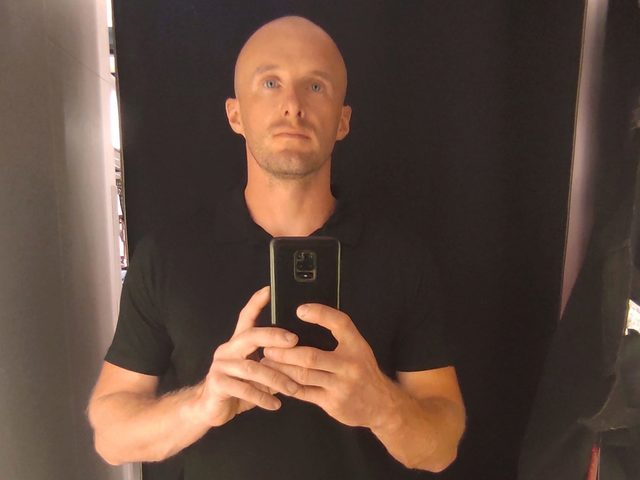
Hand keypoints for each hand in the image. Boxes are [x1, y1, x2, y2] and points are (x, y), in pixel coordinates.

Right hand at [193, 286, 300, 426]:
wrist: (209, 408)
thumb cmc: (238, 387)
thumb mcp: (256, 372)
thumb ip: (271, 361)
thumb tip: (301, 354)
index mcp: (237, 343)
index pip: (246, 317)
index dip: (256, 302)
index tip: (269, 290)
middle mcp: (227, 350)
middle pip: (250, 336)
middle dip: (274, 336)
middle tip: (295, 341)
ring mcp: (220, 366)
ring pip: (251, 367)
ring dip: (276, 378)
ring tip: (293, 388)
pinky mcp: (217, 384)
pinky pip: (243, 389)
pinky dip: (262, 397)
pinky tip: (275, 404)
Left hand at [261, 304, 392, 428]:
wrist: (381, 405)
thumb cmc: (363, 371)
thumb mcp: (358, 348)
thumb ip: (337, 335)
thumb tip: (306, 316)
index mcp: (356, 346)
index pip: (340, 323)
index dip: (320, 314)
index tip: (300, 310)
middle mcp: (350, 365)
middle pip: (311, 356)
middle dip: (285, 352)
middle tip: (267, 346)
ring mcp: (341, 386)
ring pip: (303, 376)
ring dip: (281, 368)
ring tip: (266, 361)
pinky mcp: (332, 402)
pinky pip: (304, 393)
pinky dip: (288, 385)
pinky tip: (276, 379)